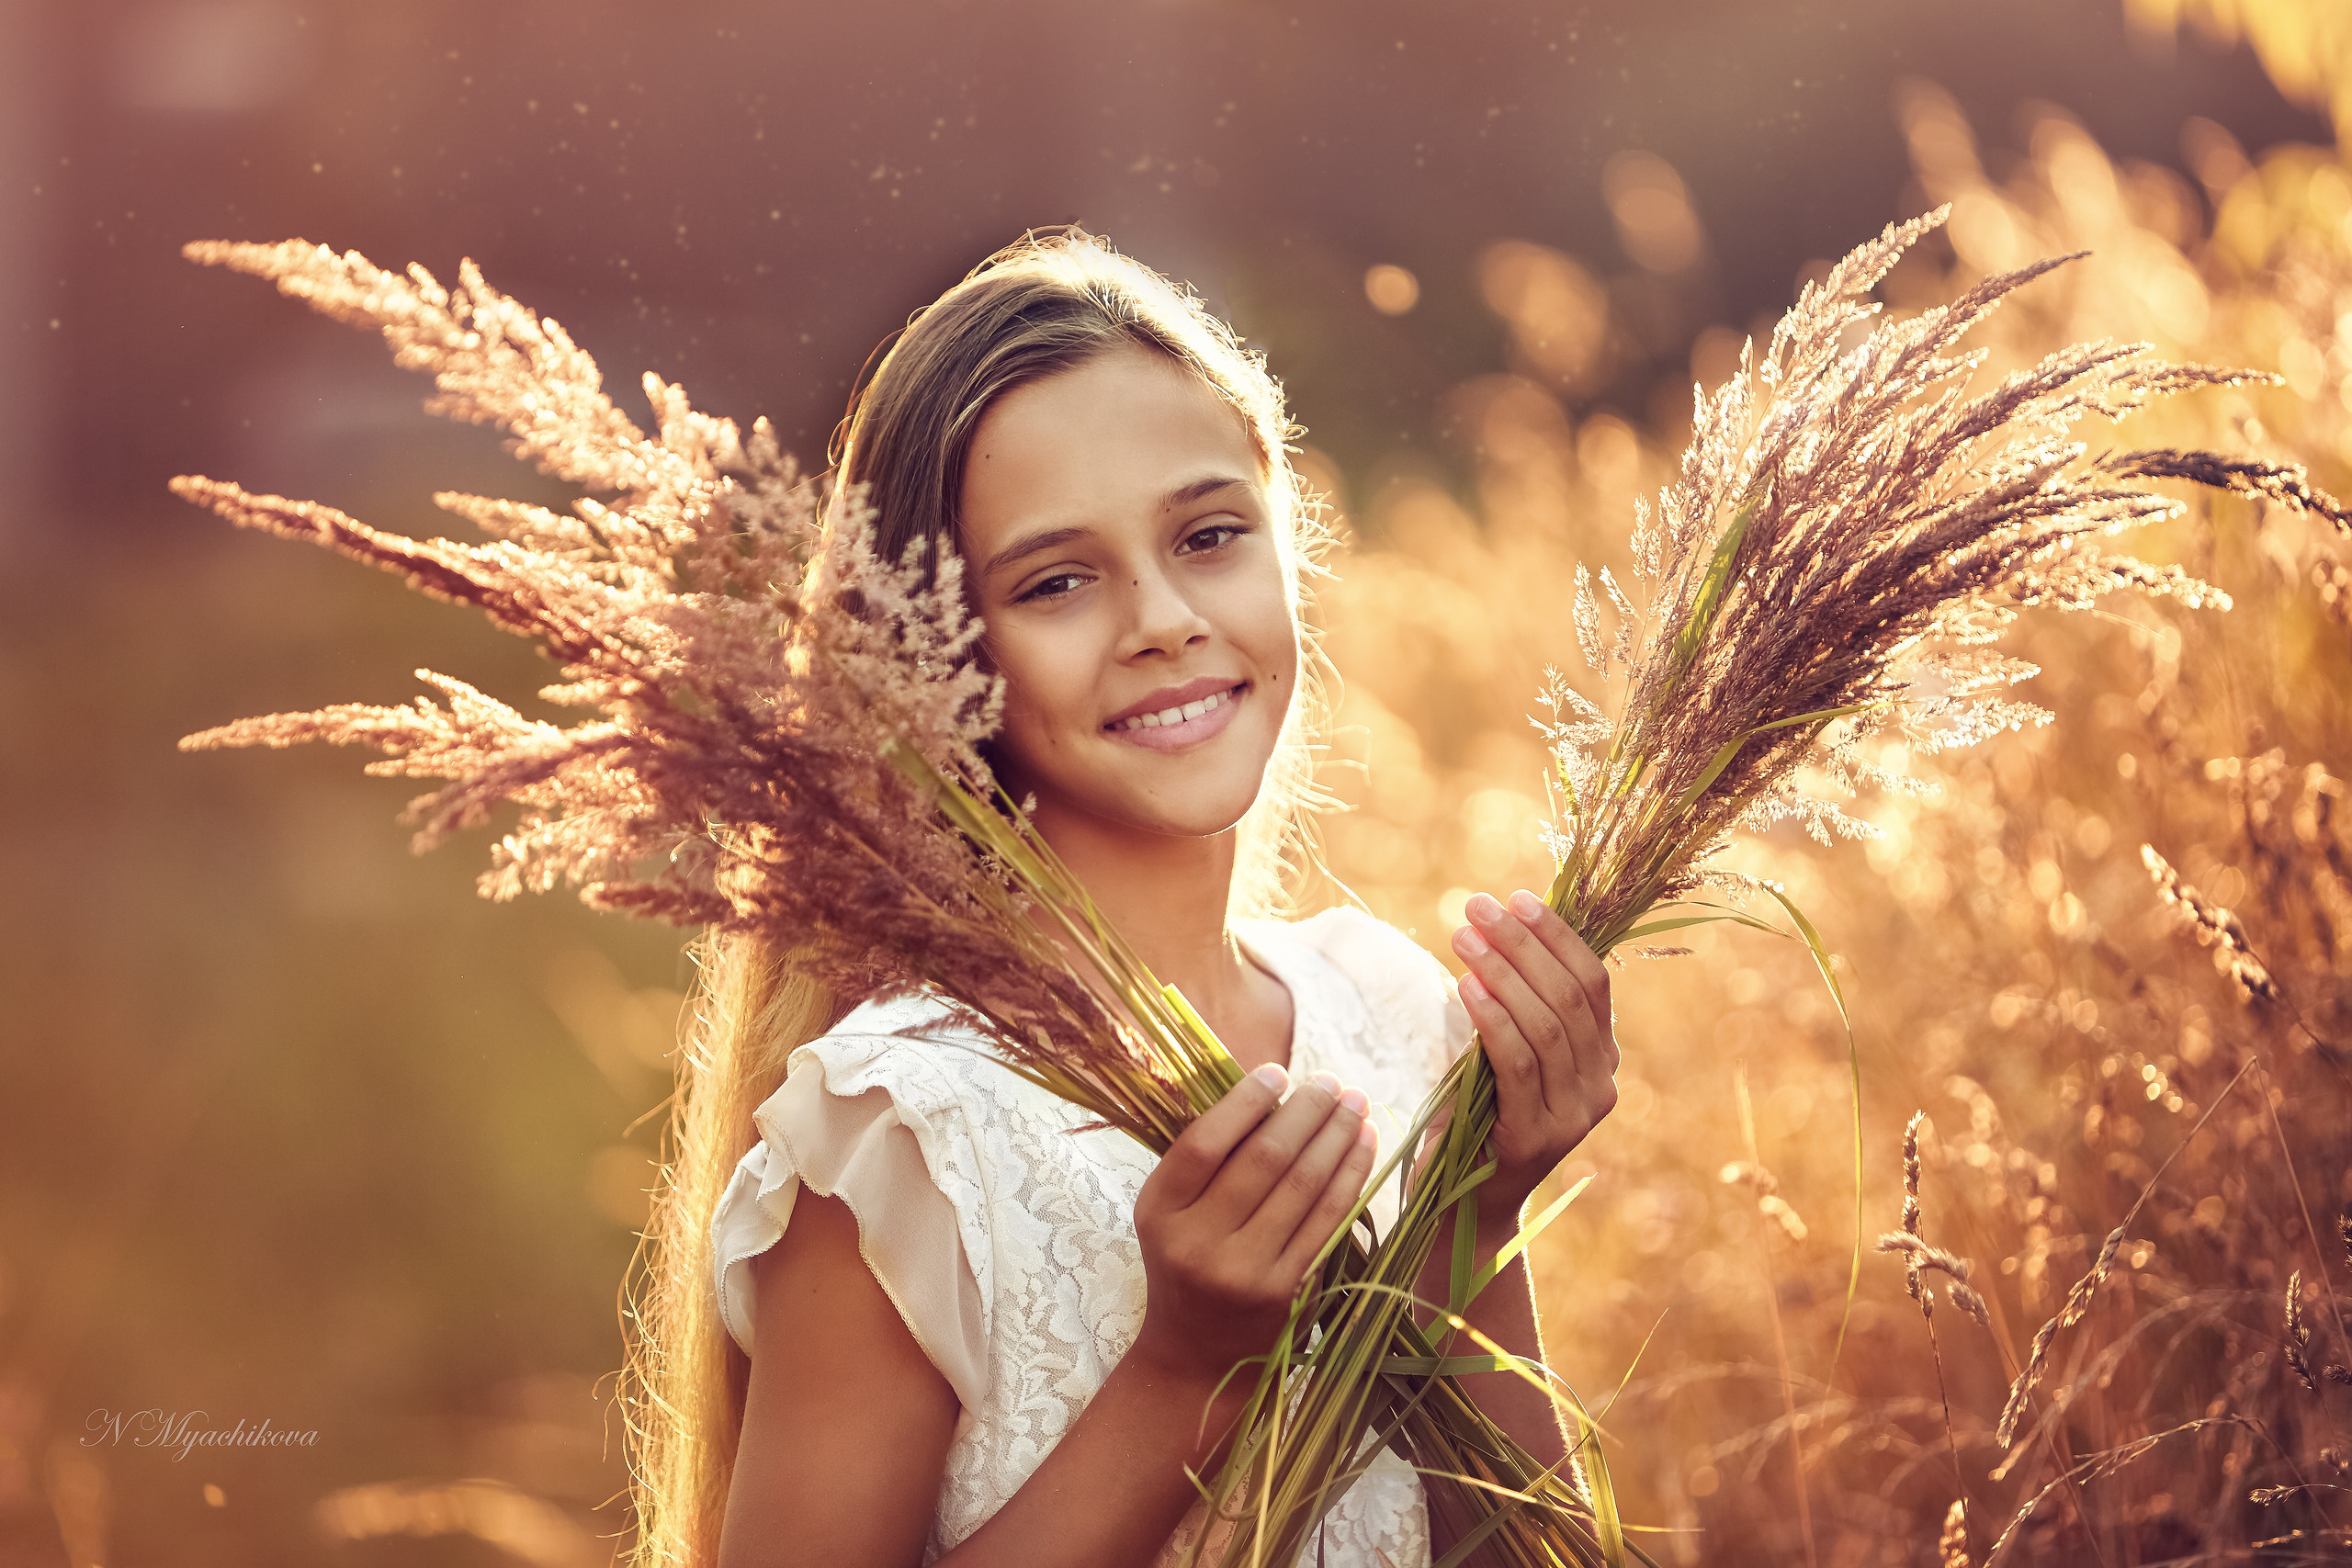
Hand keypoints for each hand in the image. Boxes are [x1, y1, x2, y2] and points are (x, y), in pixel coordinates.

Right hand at [1129, 1064, 1378, 1393]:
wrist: (1197, 1357)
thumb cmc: (1186, 1264)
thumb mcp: (1171, 1213)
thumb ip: (1206, 1159)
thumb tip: (1268, 1087)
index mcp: (1159, 1213)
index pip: (1203, 1143)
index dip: (1244, 1102)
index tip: (1277, 1072)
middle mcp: (1197, 1244)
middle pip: (1263, 1159)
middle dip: (1305, 1111)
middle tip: (1330, 1081)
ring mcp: (1244, 1272)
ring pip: (1303, 1186)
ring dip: (1337, 1136)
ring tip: (1356, 1102)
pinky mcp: (1287, 1292)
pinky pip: (1327, 1220)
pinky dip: (1350, 1176)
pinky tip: (1365, 1145)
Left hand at [1448, 889, 1619, 1220]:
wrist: (1461, 1203)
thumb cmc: (1476, 1116)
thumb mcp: (1504, 1052)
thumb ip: (1517, 1003)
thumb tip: (1502, 924)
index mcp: (1601, 1058)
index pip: (1593, 981)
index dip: (1556, 935)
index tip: (1516, 897)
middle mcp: (1600, 1086)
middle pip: (1570, 996)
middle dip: (1523, 943)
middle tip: (1476, 908)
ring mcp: (1573, 1116)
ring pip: (1546, 1026)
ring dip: (1503, 972)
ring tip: (1463, 938)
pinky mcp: (1535, 1138)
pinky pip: (1517, 1064)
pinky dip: (1492, 1018)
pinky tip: (1465, 987)